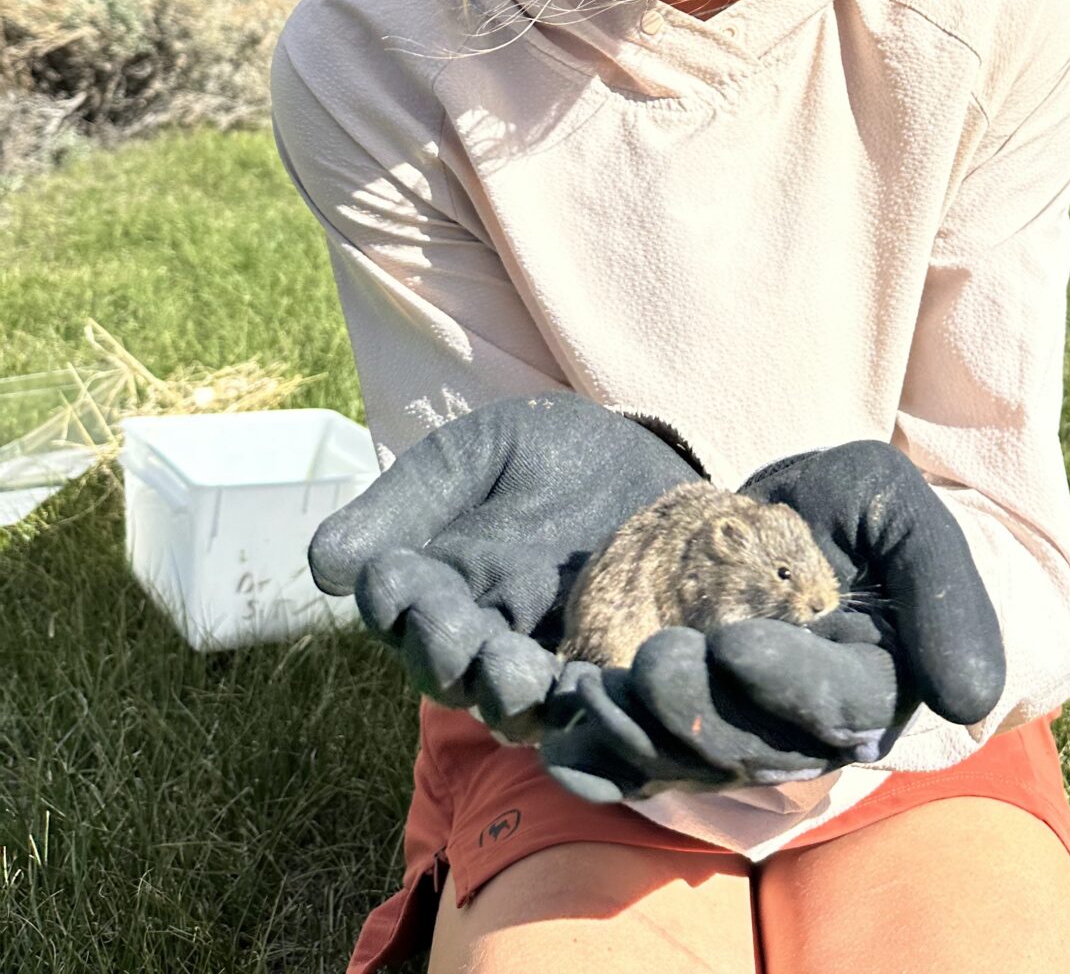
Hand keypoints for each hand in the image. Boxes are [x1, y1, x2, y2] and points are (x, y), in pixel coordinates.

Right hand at [307, 394, 701, 738]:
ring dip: (499, 692)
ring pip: (500, 699)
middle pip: (440, 662)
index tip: (395, 581)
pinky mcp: (599, 677)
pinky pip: (577, 707)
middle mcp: (474, 632)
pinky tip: (581, 690)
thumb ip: (413, 495)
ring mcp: (535, 662)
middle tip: (457, 641)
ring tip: (513, 675)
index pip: (395, 601)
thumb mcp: (484, 452)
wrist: (656, 462)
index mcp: (435, 578)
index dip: (392, 598)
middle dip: (443, 653)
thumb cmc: (558, 451)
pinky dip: (573, 705)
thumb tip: (324, 564)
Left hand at [536, 440, 1004, 800]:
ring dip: (640, 737)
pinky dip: (598, 764)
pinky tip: (560, 740)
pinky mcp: (682, 730)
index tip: (736, 642)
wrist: (789, 512)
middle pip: (756, 750)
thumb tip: (970, 700)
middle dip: (700, 713)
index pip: (835, 710)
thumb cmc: (853, 508)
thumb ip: (941, 590)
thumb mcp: (899, 511)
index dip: (786, 685)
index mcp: (872, 685)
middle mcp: (806, 727)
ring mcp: (740, 733)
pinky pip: (640, 766)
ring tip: (597, 688)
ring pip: (693, 765)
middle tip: (659, 659)